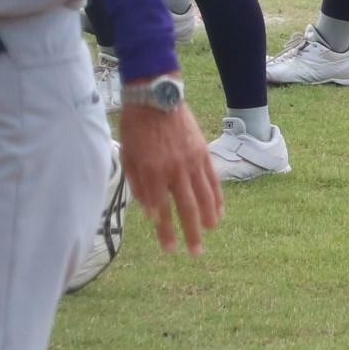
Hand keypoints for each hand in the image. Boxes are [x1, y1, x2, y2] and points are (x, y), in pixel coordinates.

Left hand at [119, 102, 222, 255]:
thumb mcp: (127, 157)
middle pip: (186, 207)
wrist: (156, 97)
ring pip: (204, 195)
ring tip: (211, 232)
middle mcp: (174, 170)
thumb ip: (139, 185)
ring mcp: (191, 161)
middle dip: (191, 232)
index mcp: (151, 173)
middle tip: (196, 252)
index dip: (165, 231)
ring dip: (208, 217)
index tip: (169, 249)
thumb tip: (151, 211)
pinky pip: (212, 179)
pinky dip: (217, 196)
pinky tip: (220, 209)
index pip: (161, 210)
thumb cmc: (135, 127)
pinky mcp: (202, 152)